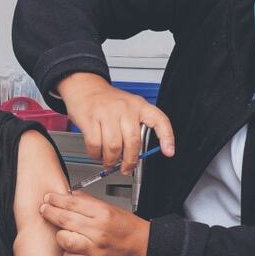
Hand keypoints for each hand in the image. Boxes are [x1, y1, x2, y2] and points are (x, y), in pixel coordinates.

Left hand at [40, 190, 149, 255]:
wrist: (140, 246)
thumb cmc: (126, 227)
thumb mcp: (109, 207)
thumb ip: (87, 201)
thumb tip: (68, 196)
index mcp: (102, 213)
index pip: (72, 203)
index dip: (56, 200)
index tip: (48, 199)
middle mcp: (98, 231)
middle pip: (65, 220)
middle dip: (50, 213)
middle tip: (44, 209)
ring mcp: (95, 249)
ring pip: (65, 241)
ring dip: (59, 235)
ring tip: (61, 232)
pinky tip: (69, 250)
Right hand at [56, 73, 174, 171]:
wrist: (85, 87)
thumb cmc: (107, 102)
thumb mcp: (128, 107)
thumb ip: (135, 128)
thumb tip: (135, 156)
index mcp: (139, 105)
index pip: (159, 120)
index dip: (166, 138)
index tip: (169, 151)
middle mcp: (125, 108)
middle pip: (133, 142)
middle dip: (129, 161)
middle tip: (126, 168)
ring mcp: (107, 113)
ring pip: (114, 146)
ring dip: (111, 160)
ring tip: (109, 161)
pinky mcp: (91, 118)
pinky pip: (95, 144)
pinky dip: (96, 154)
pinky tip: (97, 153)